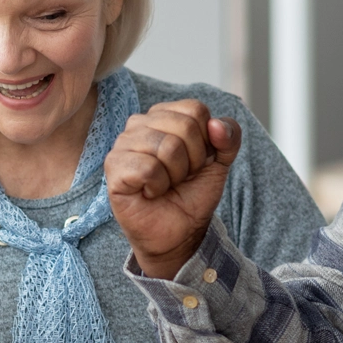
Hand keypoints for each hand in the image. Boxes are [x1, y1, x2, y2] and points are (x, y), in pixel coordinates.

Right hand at [105, 100, 241, 279]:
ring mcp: (123, 144)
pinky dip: (158, 186)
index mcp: (163, 116)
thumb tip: (216, 125)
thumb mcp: (220, 163)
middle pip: (184, 126)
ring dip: (175, 174)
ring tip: (165, 184)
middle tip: (180, 177)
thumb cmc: (191, 194)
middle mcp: (139, 124)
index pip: (195, 110)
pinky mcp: (114, 168)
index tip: (196, 162)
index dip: (206, 141)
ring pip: (167, 146)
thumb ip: (228, 138)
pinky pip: (148, 167)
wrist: (179, 232)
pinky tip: (150, 192)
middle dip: (193, 160)